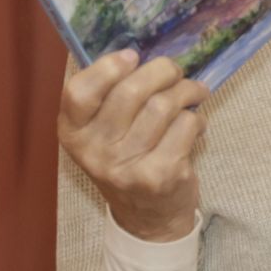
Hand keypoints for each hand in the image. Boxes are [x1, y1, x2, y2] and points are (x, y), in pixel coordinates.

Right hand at [58, 50, 208, 242]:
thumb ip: (110, 98)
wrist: (147, 217)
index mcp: (73, 134)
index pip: (79, 92)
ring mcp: (126, 166)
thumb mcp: (103, 134)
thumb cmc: (128, 160)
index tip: (132, 56)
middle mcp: (94, 151)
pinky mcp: (159, 175)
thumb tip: (140, 53)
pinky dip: (196, 118)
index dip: (108, 67)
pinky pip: (186, 126)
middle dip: (162, 71)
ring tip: (193, 93)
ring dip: (187, 91)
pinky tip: (194, 125)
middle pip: (130, 92)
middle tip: (175, 72)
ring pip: (164, 105)